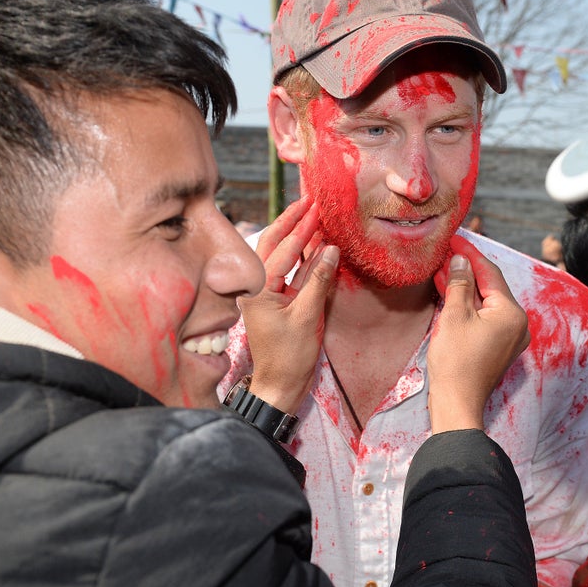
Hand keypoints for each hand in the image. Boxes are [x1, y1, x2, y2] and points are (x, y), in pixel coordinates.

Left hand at [237, 196, 338, 412]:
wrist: (279, 386)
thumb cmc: (289, 356)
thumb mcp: (307, 317)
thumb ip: (318, 281)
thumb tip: (331, 248)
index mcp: (257, 289)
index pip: (282, 250)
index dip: (302, 228)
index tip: (317, 207)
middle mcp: (255, 286)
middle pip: (272, 244)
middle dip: (291, 221)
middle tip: (309, 200)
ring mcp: (264, 292)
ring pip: (277, 254)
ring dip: (294, 234)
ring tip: (309, 212)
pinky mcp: (274, 299)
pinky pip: (286, 270)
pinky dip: (299, 255)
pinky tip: (313, 242)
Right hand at [427, 235, 528, 432]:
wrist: (457, 404)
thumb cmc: (456, 362)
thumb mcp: (454, 316)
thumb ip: (460, 284)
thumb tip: (460, 262)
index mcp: (512, 313)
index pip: (490, 273)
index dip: (469, 254)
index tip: (454, 239)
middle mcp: (518, 323)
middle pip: (490, 287)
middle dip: (466, 271)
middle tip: (445, 253)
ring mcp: (510, 337)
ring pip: (487, 302)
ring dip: (465, 288)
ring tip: (442, 271)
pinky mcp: (499, 347)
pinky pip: (486, 318)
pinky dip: (469, 306)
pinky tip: (451, 295)